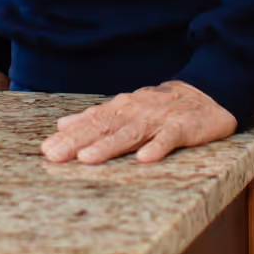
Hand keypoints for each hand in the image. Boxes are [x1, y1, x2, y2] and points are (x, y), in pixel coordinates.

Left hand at [40, 81, 236, 164]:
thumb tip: (62, 124)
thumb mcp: (126, 108)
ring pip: (131, 133)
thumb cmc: (161, 106)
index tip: (47, 149)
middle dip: (78, 142)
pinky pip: (169, 138)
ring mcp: (159, 119)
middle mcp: (136, 112)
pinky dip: (157, 147)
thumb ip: (96, 117)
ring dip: (108, 146)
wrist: (206, 94)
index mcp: (121, 109)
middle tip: (55, 156)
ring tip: (88, 158)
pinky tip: (144, 159)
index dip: (69, 136)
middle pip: (103, 127)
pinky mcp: (183, 128)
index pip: (90, 122)